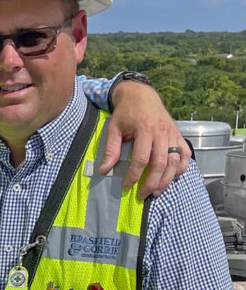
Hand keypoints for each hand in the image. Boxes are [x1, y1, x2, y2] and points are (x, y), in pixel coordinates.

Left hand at [102, 81, 189, 198]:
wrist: (141, 95)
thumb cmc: (125, 112)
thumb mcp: (113, 128)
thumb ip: (111, 149)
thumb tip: (104, 170)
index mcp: (145, 129)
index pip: (141, 159)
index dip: (134, 175)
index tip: (127, 185)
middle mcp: (162, 132)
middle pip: (161, 163)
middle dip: (152, 182)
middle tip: (143, 194)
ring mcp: (173, 133)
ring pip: (175, 161)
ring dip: (168, 179)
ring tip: (157, 191)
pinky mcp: (178, 135)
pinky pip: (185, 154)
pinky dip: (182, 167)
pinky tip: (174, 177)